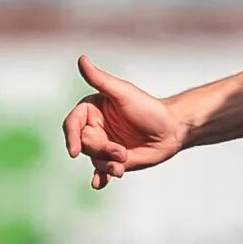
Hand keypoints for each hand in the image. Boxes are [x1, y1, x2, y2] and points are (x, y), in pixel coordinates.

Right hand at [61, 54, 186, 188]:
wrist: (171, 130)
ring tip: (123, 163)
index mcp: (91, 110)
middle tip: (121, 152)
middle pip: (84, 144)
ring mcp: (104, 145)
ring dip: (106, 164)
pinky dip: (100, 178)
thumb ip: (100, 79)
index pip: (73, 124)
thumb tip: (81, 59)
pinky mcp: (114, 160)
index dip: (71, 137)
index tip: (74, 151)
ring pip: (93, 159)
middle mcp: (95, 128)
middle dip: (101, 150)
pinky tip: (99, 184)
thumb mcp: (123, 93)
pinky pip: (101, 171)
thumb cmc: (149, 107)